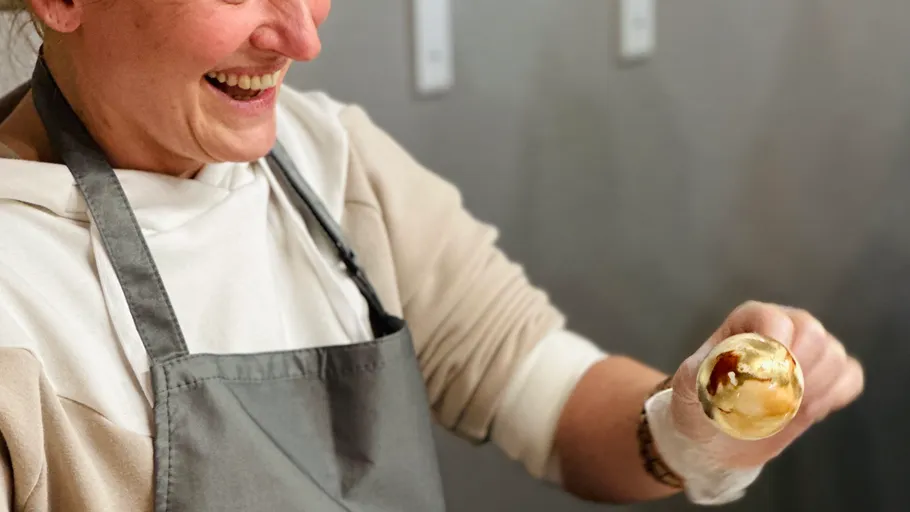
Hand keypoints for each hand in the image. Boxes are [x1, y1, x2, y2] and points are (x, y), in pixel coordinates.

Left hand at [668, 301, 864, 468]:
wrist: (716, 438)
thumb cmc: (699, 404)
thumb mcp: (688, 388)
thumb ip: (703, 372)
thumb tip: (726, 364)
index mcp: (747, 321)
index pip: (773, 319)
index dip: (775, 348)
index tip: (765, 378)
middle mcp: (782, 327)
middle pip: (812, 332)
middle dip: (799, 370)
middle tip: (778, 397)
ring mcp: (808, 351)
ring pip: (835, 354)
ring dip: (816, 387)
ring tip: (786, 408)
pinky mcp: (828, 377)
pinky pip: (851, 376)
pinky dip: (835, 396)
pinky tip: (807, 410)